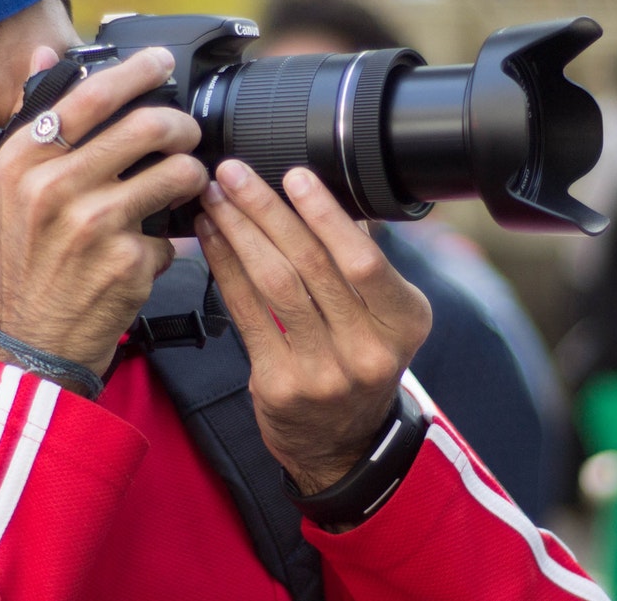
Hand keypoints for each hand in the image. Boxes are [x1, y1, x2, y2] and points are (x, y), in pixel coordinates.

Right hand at [0, 46, 207, 374]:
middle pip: (146, 127)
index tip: (161, 62)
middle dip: (181, 124)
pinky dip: (171, 235)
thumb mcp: (11, 187)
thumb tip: (45, 54)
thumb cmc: (28, 256)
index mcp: (23, 160)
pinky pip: (174, 230)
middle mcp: (54, 188)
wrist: (33, 337)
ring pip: (176, 172)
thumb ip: (30, 118)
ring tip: (183, 182)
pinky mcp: (128, 261)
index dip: (137, 71)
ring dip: (191, 173)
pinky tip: (153, 244)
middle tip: (186, 132)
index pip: (90, 95)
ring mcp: (93, 225)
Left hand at [195, 160, 431, 493]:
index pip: (363, 260)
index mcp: (404, 321)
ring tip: (215, 198)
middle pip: (311, 266)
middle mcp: (369, 350)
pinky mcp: (280, 385)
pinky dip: (225, 268)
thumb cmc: (360, 361)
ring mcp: (324, 372)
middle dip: (266, 211)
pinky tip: (212, 238)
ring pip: (273, 286)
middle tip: (235, 174)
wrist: (341, 443)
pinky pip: (246, 313)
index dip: (325, 216)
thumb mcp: (386, 317)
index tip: (294, 175)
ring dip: (238, 233)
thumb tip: (331, 194)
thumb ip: (365, 264)